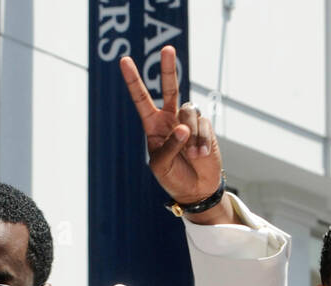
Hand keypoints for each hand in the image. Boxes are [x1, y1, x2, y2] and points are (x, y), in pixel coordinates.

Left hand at [119, 47, 230, 221]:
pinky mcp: (206, 128)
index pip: (141, 99)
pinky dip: (202, 141)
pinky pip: (204, 125)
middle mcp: (171, 119)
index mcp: (153, 125)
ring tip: (193, 155)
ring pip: (189, 112)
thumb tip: (183, 127)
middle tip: (167, 49)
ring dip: (191, 134)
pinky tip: (201, 155)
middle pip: (170, 88)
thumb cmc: (173, 178)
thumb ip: (170, 145)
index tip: (124, 61)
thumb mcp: (162, 166)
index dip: (133, 80)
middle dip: (168, 68)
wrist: (197, 190)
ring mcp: (189, 122)